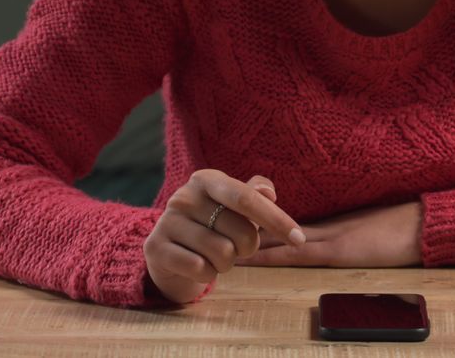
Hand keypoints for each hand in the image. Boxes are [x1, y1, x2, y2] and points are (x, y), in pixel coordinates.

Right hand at [143, 170, 304, 303]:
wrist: (169, 252)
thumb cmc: (212, 226)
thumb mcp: (235, 207)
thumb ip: (255, 196)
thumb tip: (268, 191)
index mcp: (207, 179)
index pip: (247, 198)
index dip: (276, 219)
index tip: (299, 239)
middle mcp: (184, 196)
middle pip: (241, 232)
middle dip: (247, 247)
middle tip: (234, 246)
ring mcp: (166, 221)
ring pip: (222, 253)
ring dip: (226, 262)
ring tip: (213, 255)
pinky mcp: (155, 248)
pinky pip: (200, 269)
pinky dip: (207, 274)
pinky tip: (197, 265)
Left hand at [234, 202, 423, 267]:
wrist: (428, 224)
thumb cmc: (408, 228)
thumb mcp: (374, 230)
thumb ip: (352, 233)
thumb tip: (334, 240)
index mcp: (335, 224)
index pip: (290, 226)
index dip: (263, 226)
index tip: (237, 225)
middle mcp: (327, 228)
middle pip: (279, 230)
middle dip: (249, 232)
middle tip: (216, 229)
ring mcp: (332, 238)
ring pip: (282, 241)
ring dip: (254, 243)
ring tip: (224, 242)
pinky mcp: (340, 250)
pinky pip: (301, 253)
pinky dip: (277, 254)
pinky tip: (257, 255)